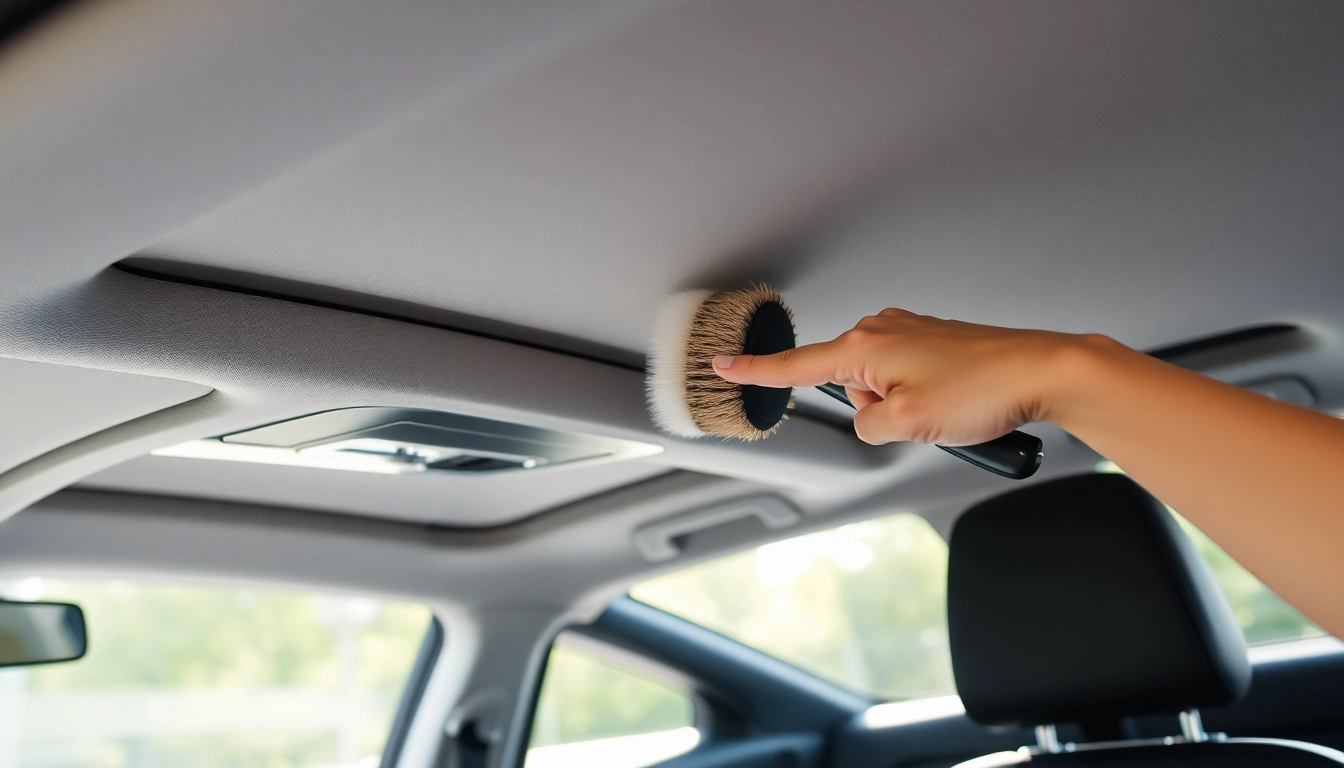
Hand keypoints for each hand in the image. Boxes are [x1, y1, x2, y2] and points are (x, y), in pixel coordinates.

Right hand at [712, 308, 1088, 445]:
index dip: (754, 370)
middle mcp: (882, 329)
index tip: (722, 363)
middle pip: (846, 384)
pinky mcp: (935, 341)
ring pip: (880, 386)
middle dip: (872, 410)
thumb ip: (866, 427)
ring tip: (948, 409)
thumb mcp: (906, 425)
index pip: (794, 365)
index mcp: (864, 345)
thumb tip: (872, 418)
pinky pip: (907, 379)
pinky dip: (923, 398)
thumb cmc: (982, 390)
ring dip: (902, 406)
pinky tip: (957, 402)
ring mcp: (910, 333)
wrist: (1043, 372)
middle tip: (919, 416)